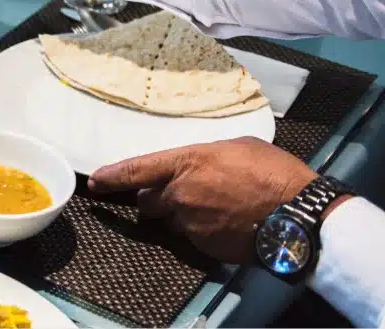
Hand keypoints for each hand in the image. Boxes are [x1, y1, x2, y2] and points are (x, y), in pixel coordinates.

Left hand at [88, 137, 317, 263]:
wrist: (299, 215)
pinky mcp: (204, 246)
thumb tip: (197, 166)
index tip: (95, 182)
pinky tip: (230, 221)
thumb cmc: (273, 174)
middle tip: (185, 193)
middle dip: (158, 198)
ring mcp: (191, 223)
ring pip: (173, 219)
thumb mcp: (236, 148)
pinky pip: (194, 236)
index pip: (135, 170)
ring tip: (220, 206)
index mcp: (185, 163)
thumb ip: (205, 157)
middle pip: (149, 201)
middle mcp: (180, 194)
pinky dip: (205, 229)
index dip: (112, 177)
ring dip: (185, 214)